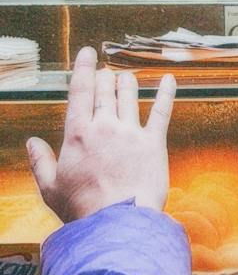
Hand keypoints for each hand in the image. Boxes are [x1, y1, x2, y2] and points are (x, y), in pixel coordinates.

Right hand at [27, 49, 175, 222]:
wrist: (117, 220)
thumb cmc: (82, 208)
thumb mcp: (50, 187)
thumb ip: (40, 162)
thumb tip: (31, 142)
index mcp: (78, 134)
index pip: (79, 92)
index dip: (84, 69)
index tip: (88, 54)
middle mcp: (105, 126)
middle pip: (105, 91)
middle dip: (105, 78)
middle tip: (106, 72)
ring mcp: (131, 132)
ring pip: (130, 96)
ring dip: (127, 83)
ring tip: (126, 76)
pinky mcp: (154, 143)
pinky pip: (162, 112)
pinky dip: (167, 93)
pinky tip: (170, 80)